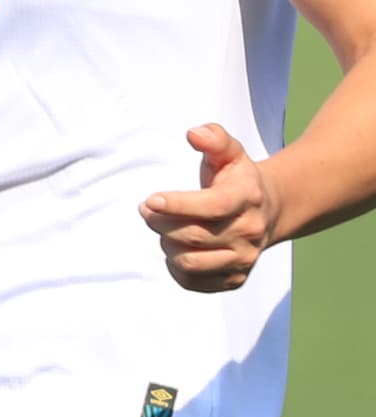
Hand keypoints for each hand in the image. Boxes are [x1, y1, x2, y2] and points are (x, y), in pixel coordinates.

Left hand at [143, 123, 281, 291]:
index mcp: (248, 199)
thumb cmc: (238, 179)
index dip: (177, 205)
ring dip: (166, 245)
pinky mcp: (235, 279)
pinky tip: (175, 249)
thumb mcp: (230, 153)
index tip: (150, 199)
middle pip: (193, 236)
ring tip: (164, 229)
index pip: (212, 207)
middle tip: (147, 210)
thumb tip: (194, 133)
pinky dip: (176, 269)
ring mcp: (244, 259)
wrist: (270, 210)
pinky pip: (194, 282)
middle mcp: (250, 232)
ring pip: (190, 262)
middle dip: (160, 223)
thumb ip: (214, 139)